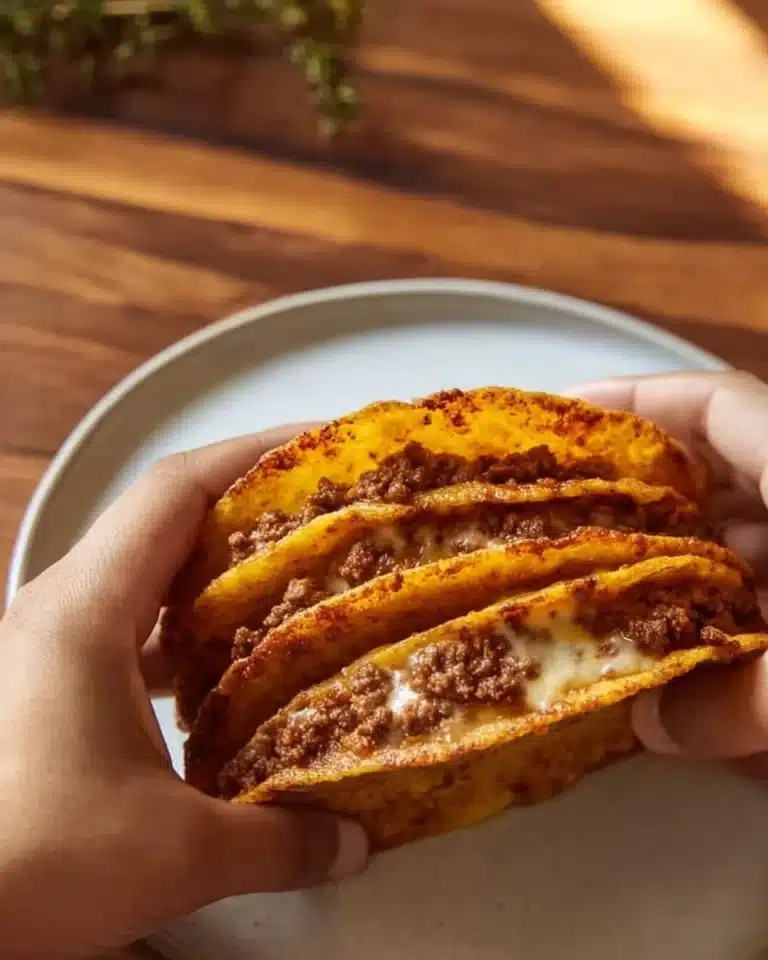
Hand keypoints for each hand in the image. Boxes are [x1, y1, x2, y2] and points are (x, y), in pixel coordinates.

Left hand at [0, 429, 368, 959]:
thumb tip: (351, 843)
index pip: (174, 490)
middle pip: (163, 522)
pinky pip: (129, 628)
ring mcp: (48, 646)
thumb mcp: (173, 853)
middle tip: (324, 514)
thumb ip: (277, 842)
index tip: (316, 443)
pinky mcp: (46, 685)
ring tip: (292, 583)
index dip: (250, 453)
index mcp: (84, 611)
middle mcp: (61, 610)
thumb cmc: (24, 864)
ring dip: (216, 572)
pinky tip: (227, 671)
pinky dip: (184, 629)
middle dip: (246, 508)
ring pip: (145, 577)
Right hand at [569, 371, 767, 767]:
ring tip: (612, 579)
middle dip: (643, 488)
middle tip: (564, 513)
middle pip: (718, 464)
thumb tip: (651, 726)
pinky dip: (731, 591)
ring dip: (684, 549)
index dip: (636, 398)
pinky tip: (695, 630)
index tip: (559, 418)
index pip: (713, 401)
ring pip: (744, 524)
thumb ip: (743, 701)